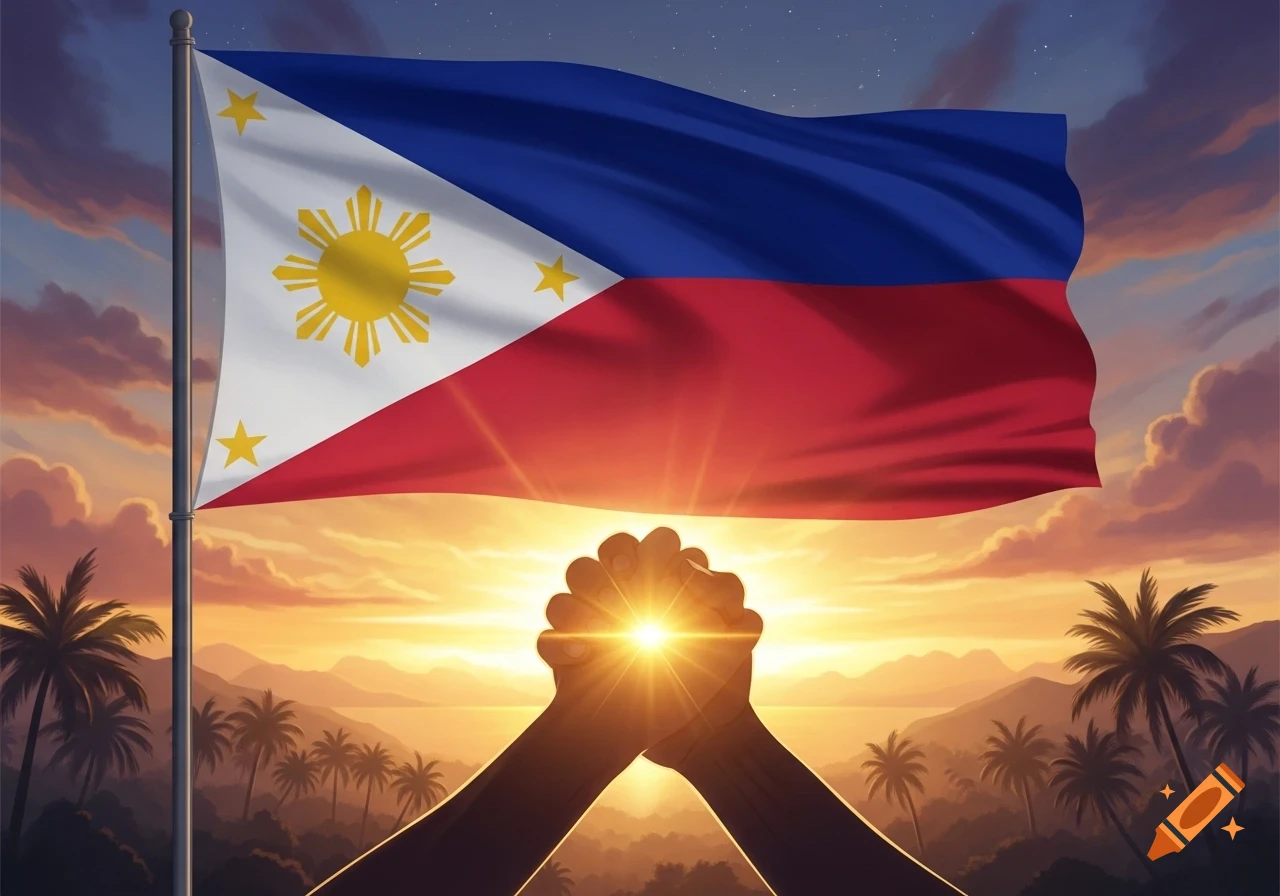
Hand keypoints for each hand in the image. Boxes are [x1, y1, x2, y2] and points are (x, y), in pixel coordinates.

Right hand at [537, 527, 761, 761]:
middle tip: (630, 579)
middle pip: (612, 549)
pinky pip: (550, 636)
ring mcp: (596, 618)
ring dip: (587, 591)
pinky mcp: (569, 651)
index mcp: (668, 585)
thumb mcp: (732, 641)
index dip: (661, 550)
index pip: (659, 543)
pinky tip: (585, 658)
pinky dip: (563, 645)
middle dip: (618, 557)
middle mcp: (631, 594)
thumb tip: (687, 568)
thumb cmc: (710, 688)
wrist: (687, 742)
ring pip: (576, 578)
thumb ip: (724, 594)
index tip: (672, 575)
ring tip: (604, 627)